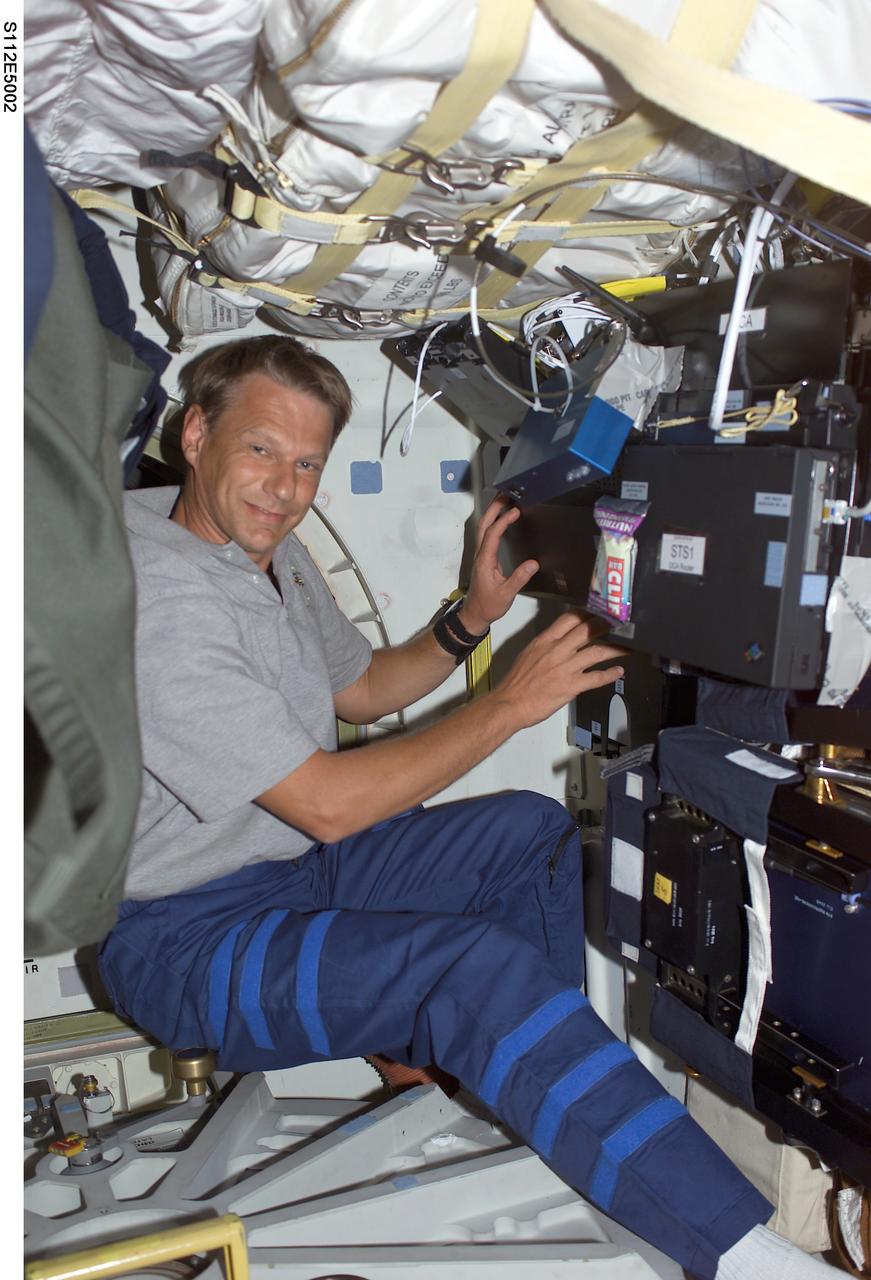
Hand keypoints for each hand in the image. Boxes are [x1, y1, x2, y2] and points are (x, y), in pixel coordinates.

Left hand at [460, 496, 538, 634]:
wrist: (474, 614)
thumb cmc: (488, 605)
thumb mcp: (506, 595)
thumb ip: (519, 579)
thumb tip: (533, 563)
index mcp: (485, 561)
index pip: (492, 535)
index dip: (503, 521)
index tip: (515, 511)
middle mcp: (480, 555)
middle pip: (483, 525)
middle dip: (493, 508)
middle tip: (505, 494)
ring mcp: (481, 556)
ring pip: (483, 529)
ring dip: (492, 513)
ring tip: (504, 501)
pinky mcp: (484, 558)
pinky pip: (487, 535)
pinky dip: (494, 523)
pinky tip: (503, 520)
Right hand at [491, 611, 626, 731]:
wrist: (509, 703)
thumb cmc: (516, 682)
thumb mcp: (528, 654)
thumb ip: (546, 646)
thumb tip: (559, 641)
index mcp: (545, 641)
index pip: (569, 619)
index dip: (587, 612)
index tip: (599, 610)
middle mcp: (557, 650)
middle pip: (587, 630)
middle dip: (606, 625)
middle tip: (620, 623)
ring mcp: (566, 668)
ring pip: (597, 652)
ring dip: (615, 649)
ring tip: (628, 648)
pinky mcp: (571, 686)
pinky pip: (596, 678)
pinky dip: (610, 674)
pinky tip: (618, 672)